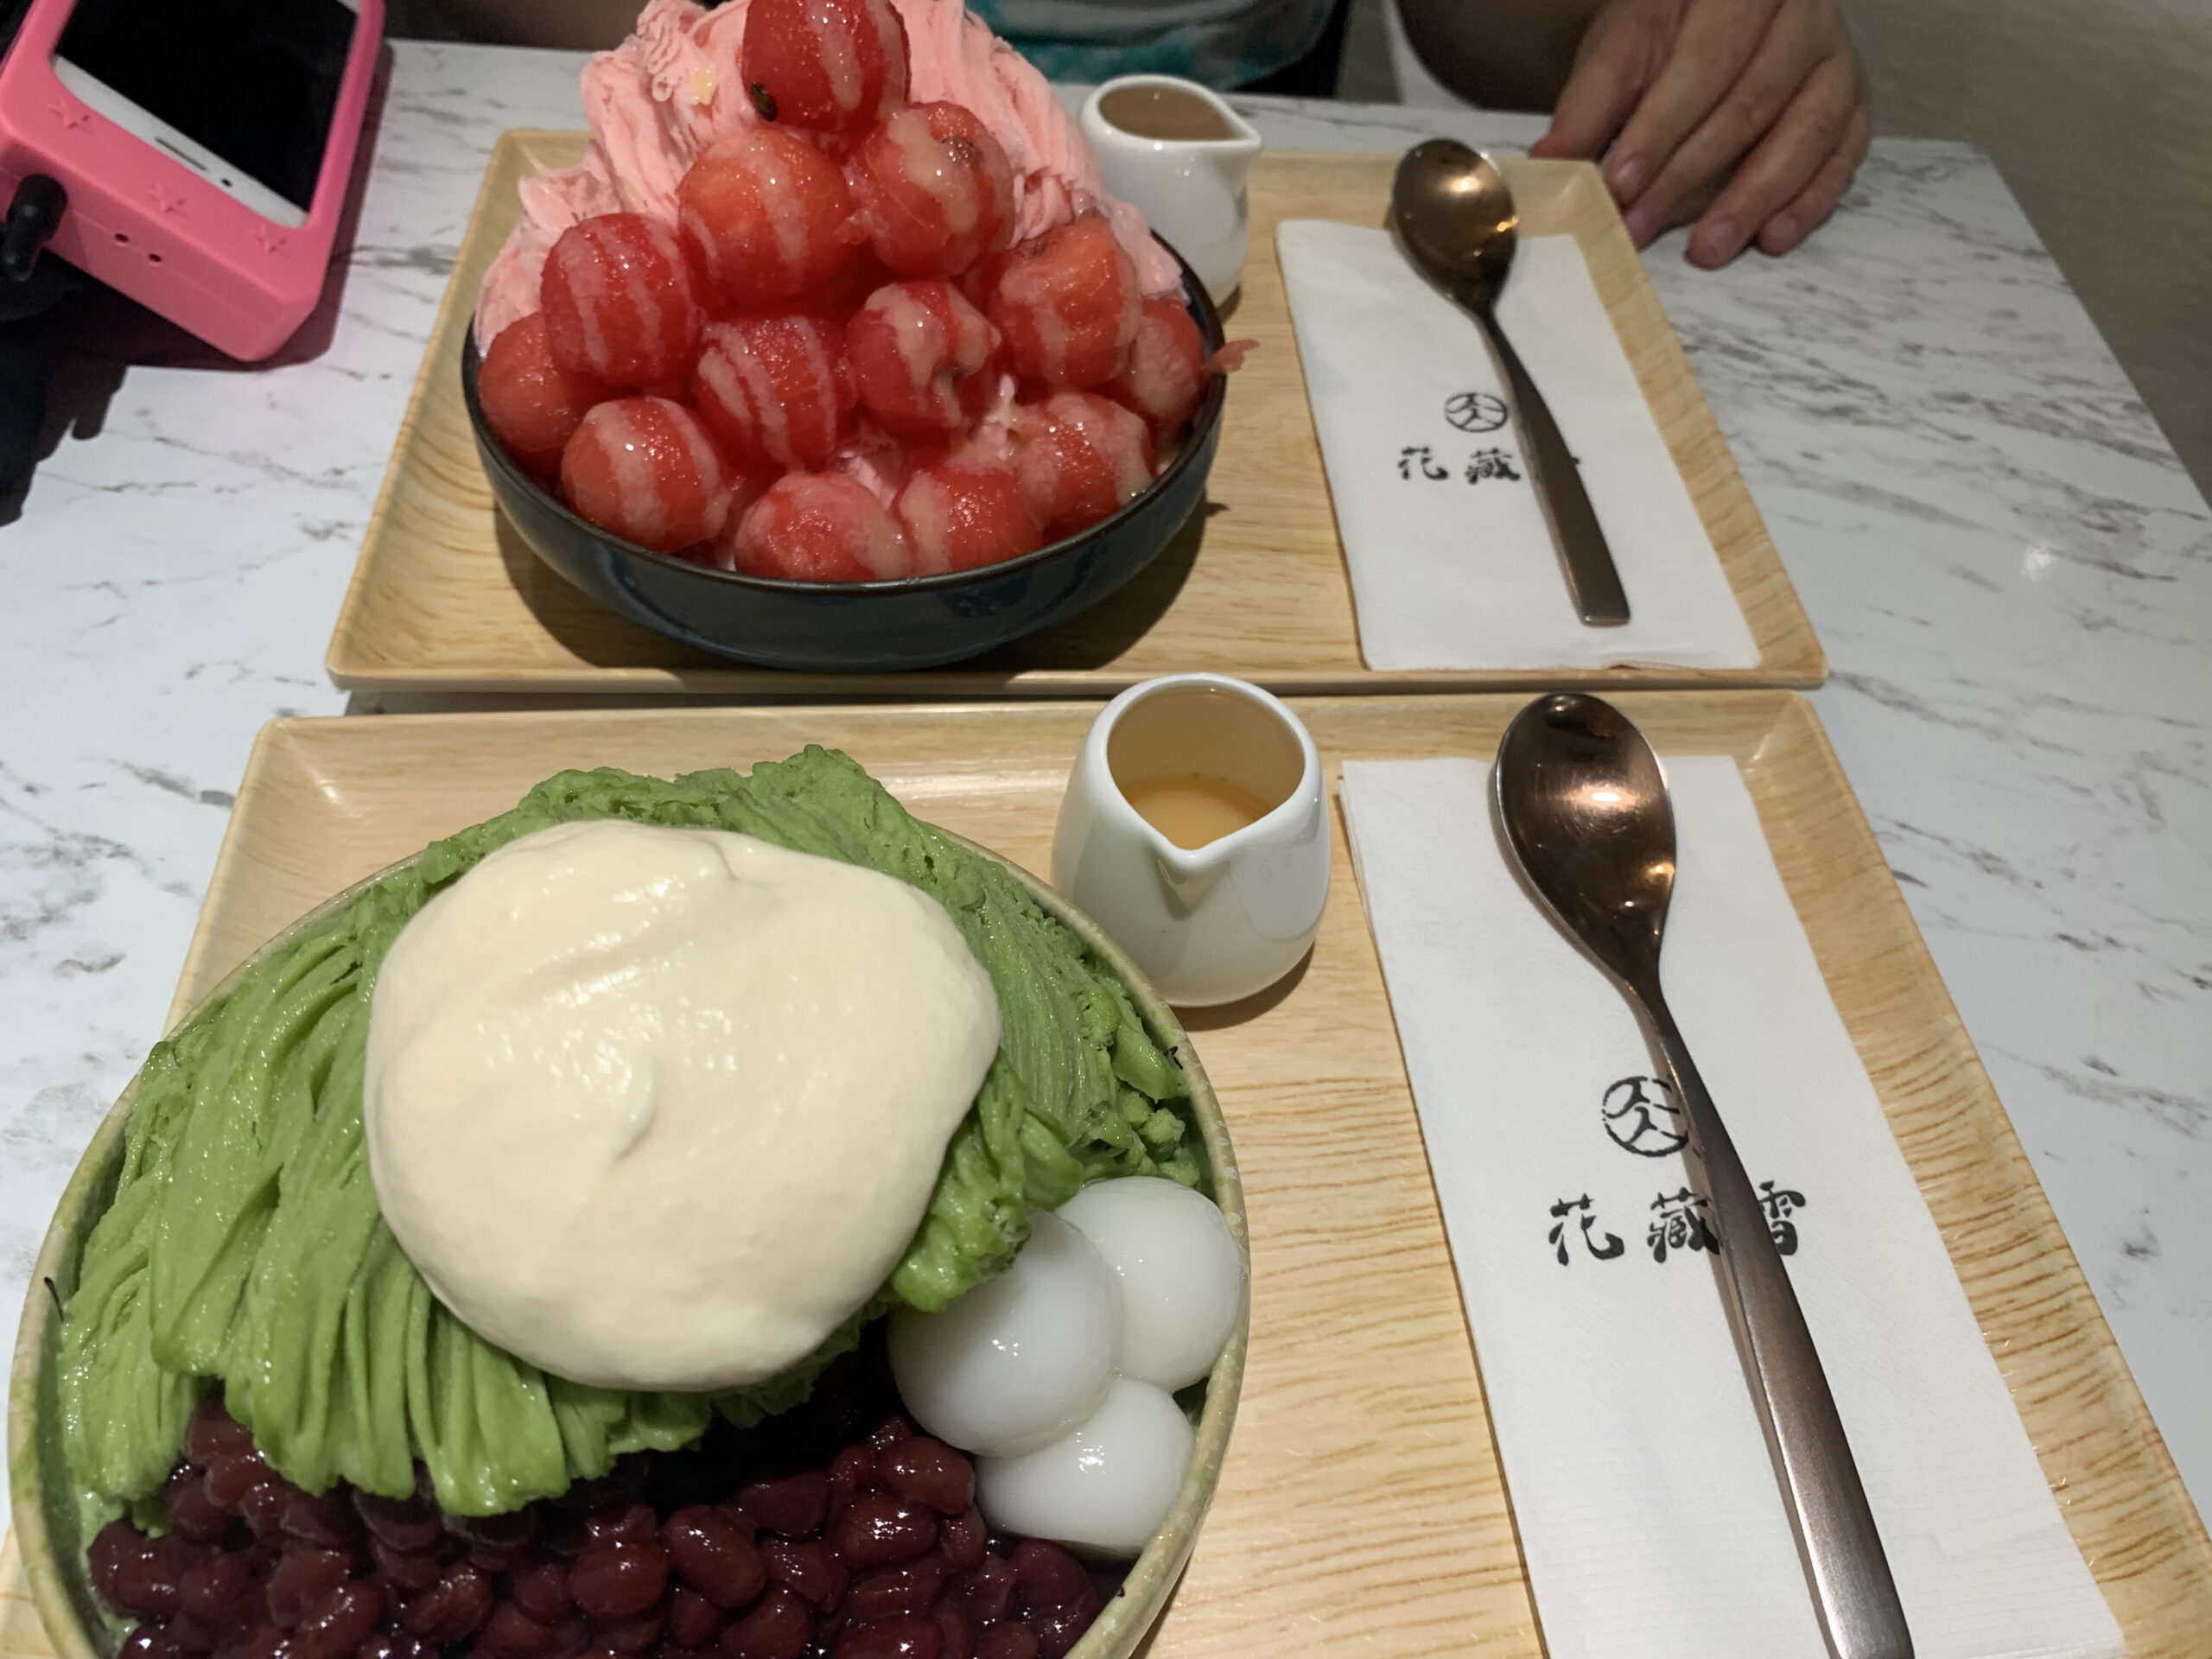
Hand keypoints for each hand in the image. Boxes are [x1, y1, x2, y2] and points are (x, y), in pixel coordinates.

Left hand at [1528, 0, 1870, 265]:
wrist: (1719, 15)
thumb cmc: (1669, 31)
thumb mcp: (1623, 48)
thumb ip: (1591, 101)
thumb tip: (1551, 160)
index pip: (1704, 63)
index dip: (1660, 129)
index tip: (1620, 185)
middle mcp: (1802, 13)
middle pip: (1750, 103)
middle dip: (1688, 175)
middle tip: (1641, 228)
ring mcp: (1835, 58)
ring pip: (1804, 132)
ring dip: (1752, 199)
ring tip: (1707, 249)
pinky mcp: (1853, 103)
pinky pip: (1843, 155)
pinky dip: (1809, 201)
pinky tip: (1772, 238)